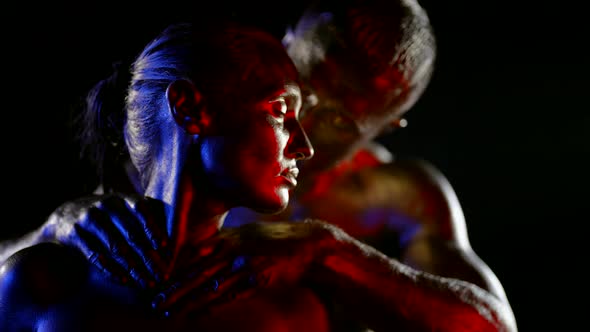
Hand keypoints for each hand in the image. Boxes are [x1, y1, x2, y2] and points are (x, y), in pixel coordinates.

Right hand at [42, 194, 170, 288]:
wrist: (65, 215)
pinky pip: (96, 256)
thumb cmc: (106, 214)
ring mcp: (89, 219)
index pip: (141, 210)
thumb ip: (143, 216)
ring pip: (116, 248)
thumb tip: (170, 239)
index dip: (154, 228)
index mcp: (122, 199)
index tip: (164, 247)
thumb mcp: (123, 208)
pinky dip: (111, 269)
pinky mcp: (74, 234)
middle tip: (161, 274)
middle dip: (148, 257)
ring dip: (133, 268)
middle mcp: (106, 206)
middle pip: (131, 234)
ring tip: (145, 282)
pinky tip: (124, 279)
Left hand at [151, 219, 351, 317]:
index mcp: (230, 238)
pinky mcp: (259, 280)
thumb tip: (201, 251)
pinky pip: (231, 296)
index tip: (155, 282)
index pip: (194, 255)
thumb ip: (225, 242)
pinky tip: (198, 314)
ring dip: (188, 302)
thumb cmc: (276, 239)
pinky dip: (213, 306)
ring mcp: (246, 265)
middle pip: (198, 272)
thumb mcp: (247, 234)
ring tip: (170, 313)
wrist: (308, 244)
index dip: (174, 269)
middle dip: (174, 290)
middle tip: (154, 303)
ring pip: (211, 287)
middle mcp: (234, 250)